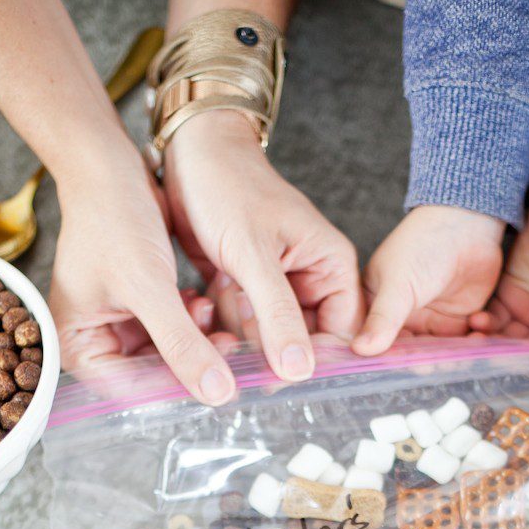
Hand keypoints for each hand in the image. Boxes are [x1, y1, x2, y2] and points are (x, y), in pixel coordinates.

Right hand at [50, 144, 237, 403]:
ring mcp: (119, 327)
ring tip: (218, 322)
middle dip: (193, 365)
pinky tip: (206, 302)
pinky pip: (177, 332)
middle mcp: (94, 344)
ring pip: (170, 357)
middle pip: (153, 379)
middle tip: (232, 353)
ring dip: (199, 343)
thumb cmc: (112, 219)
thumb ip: (183, 344)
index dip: (177, 391)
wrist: (110, 166)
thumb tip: (216, 393)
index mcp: (77, 348)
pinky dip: (195, 323)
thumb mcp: (149, 287)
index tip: (221, 386)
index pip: (132, 392)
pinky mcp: (142, 310)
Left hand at [164, 112, 363, 381]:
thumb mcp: (253, 254)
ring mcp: (276, 288)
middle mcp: (310, 281)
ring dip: (237, 331)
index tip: (276, 374)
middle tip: (236, 318)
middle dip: (265, 343)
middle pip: (299, 343)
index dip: (312, 360)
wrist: (188, 153)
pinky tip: (205, 300)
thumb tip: (299, 371)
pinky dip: (220, 322)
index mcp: (332, 268)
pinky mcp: (245, 290)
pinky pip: (239, 327)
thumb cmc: (227, 187)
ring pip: (266, 339)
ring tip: (219, 294)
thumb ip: (278, 315)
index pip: (340, 335)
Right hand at [352, 206, 504, 354]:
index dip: (388, 361)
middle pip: (411, 356)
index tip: (398, 375)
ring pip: (441, 354)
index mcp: (378, 310)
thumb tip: (360, 350)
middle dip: (426, 364)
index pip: (378, 345)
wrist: (468, 220)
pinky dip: (476, 340)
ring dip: (455, 356)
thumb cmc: (423, 243)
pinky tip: (481, 326)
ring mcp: (434, 321)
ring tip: (466, 351)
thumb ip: (383, 319)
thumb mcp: (398, 283)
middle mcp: (404, 321)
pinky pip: (467, 342)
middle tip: (439, 368)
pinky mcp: (462, 320)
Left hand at [469, 197, 528, 348]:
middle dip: (507, 360)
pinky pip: (492, 318)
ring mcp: (527, 314)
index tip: (520, 372)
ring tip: (477, 343)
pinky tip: (473, 322)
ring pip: (505, 339)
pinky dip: (482, 323)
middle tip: (488, 363)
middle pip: (527, 353)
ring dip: (491, 344)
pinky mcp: (507, 297)